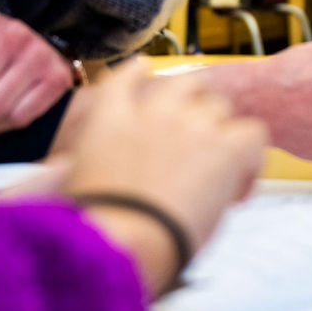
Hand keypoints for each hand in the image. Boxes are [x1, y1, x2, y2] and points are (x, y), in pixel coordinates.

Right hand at [62, 61, 266, 297]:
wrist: (121, 239)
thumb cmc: (89, 225)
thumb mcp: (66, 185)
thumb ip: (70, 166)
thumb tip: (58, 169)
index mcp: (107, 117)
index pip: (127, 75)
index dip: (142, 73)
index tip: (147, 71)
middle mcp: (152, 109)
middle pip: (187, 85)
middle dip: (194, 108)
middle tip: (197, 142)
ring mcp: (191, 122)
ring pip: (221, 108)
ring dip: (221, 135)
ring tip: (218, 175)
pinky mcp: (225, 145)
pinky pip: (253, 132)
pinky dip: (250, 159)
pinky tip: (238, 189)